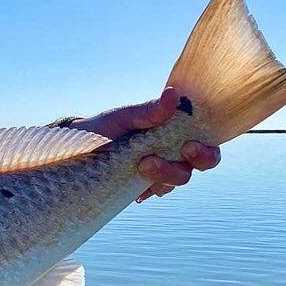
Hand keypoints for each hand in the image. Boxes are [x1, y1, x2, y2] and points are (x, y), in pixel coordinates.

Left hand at [67, 87, 220, 201]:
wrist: (78, 147)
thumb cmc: (106, 126)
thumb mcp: (125, 116)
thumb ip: (149, 111)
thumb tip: (172, 94)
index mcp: (176, 132)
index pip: (207, 143)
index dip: (207, 151)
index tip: (189, 146)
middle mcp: (174, 152)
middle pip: (199, 165)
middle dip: (189, 164)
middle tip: (164, 157)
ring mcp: (160, 171)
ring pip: (178, 180)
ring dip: (164, 176)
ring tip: (140, 166)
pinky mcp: (144, 186)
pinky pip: (156, 191)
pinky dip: (148, 189)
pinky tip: (135, 188)